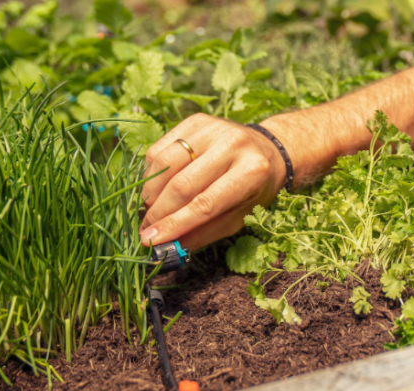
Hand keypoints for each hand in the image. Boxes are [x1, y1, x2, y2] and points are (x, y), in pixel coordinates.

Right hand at [138, 114, 286, 248]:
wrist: (267, 149)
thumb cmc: (253, 190)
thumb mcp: (239, 217)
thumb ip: (204, 231)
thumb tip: (167, 247)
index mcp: (252, 171)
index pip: (205, 204)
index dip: (175, 224)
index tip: (151, 239)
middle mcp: (233, 144)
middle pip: (182, 184)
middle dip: (158, 212)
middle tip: (145, 229)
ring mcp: (213, 128)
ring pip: (165, 163)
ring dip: (150, 192)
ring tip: (150, 209)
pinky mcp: (196, 120)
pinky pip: (161, 148)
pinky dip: (152, 172)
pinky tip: (156, 187)